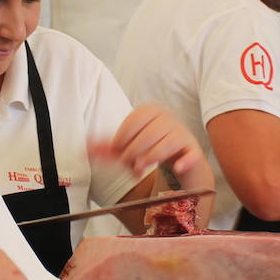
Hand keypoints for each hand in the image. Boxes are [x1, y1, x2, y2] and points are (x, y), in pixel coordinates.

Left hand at [89, 104, 204, 178]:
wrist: (180, 158)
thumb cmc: (151, 148)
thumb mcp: (129, 145)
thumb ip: (108, 146)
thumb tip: (86, 148)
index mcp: (150, 110)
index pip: (132, 122)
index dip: (121, 141)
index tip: (118, 154)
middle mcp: (168, 118)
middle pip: (147, 135)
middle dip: (133, 154)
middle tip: (129, 166)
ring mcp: (182, 133)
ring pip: (164, 146)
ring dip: (149, 160)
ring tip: (140, 169)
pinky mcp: (194, 150)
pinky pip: (190, 154)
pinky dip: (183, 162)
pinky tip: (177, 167)